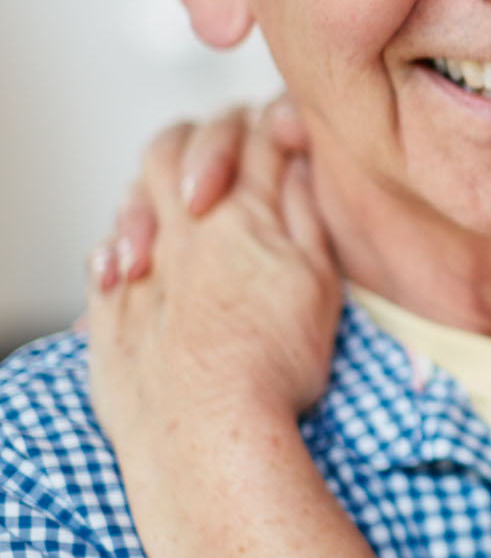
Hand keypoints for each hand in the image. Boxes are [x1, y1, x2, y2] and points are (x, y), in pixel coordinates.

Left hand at [86, 99, 339, 459]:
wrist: (207, 432)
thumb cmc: (273, 365)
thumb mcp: (319, 279)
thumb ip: (305, 212)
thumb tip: (298, 162)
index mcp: (239, 211)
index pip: (251, 134)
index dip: (274, 125)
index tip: (291, 140)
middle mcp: (179, 226)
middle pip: (174, 146)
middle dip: (201, 140)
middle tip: (229, 160)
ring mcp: (139, 266)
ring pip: (132, 195)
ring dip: (155, 192)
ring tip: (185, 212)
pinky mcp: (110, 311)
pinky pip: (102, 256)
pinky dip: (121, 246)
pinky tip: (137, 261)